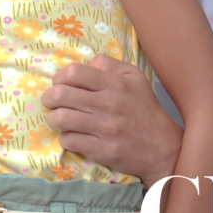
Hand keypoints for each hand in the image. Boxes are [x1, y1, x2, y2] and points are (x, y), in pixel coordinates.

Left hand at [41, 54, 183, 188]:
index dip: (59, 77)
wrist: (164, 147)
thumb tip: (87, 62)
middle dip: (48, 98)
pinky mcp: (103, 150)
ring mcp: (105, 129)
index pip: (73, 73)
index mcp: (114, 84)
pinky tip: (71, 135)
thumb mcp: (134, 78)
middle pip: (60, 95)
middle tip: (51, 102)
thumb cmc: (145, 109)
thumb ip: (109, 65)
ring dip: (53, 118)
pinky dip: (64, 137)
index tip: (59, 84)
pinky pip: (69, 140)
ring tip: (58, 118)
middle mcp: (108, 104)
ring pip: (60, 118)